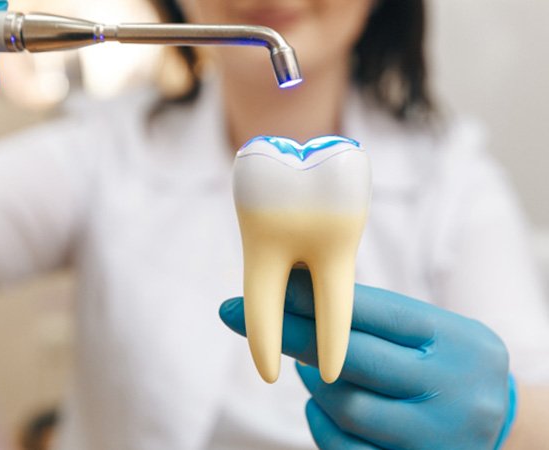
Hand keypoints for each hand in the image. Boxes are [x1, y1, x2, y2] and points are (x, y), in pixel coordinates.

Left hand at [220, 269, 515, 449]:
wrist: (503, 427)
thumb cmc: (449, 364)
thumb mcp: (431, 332)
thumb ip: (376, 320)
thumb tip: (295, 298)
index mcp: (455, 339)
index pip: (373, 311)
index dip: (312, 296)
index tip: (267, 286)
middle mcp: (453, 388)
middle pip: (350, 356)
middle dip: (289, 333)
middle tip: (238, 315)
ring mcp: (437, 436)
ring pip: (344, 403)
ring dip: (311, 381)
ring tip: (307, 364)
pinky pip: (346, 448)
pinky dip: (321, 422)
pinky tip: (320, 405)